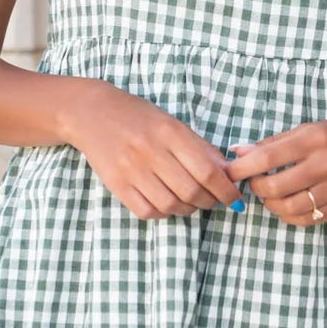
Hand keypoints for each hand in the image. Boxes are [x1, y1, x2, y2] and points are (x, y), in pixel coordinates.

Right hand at [67, 82, 244, 219]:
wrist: (92, 114)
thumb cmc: (139, 118)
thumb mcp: (173, 124)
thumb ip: (200, 148)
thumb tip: (228, 173)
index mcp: (170, 133)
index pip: (208, 171)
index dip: (226, 190)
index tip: (234, 198)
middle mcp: (151, 151)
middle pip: (191, 191)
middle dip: (209, 202)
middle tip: (213, 201)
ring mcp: (132, 170)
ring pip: (171, 205)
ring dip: (188, 210)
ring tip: (191, 203)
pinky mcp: (116, 184)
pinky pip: (147, 210)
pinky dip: (163, 213)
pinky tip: (167, 204)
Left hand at [223, 115, 326, 225]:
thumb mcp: (313, 128)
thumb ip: (275, 142)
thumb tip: (238, 152)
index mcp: (316, 139)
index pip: (268, 157)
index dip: (242, 168)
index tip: (228, 172)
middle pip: (274, 187)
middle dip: (255, 188)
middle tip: (253, 182)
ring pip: (288, 208)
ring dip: (270, 204)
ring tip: (269, 194)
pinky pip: (306, 219)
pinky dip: (289, 215)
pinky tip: (287, 204)